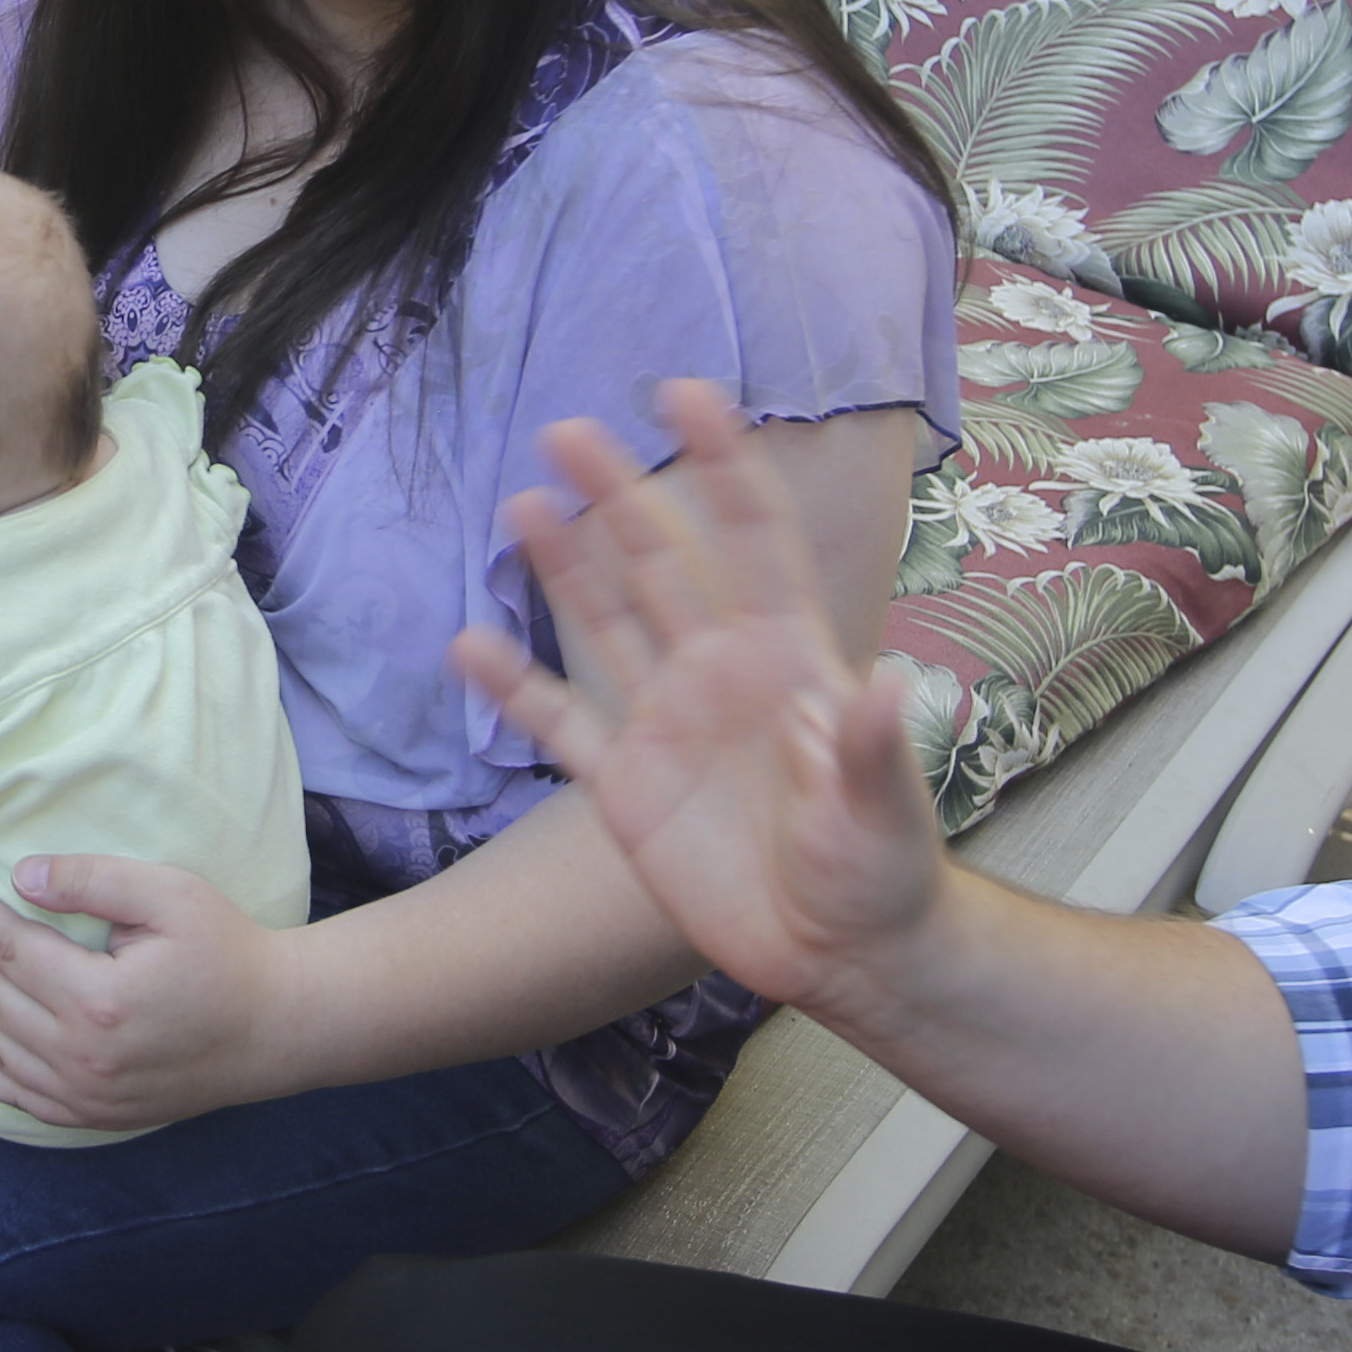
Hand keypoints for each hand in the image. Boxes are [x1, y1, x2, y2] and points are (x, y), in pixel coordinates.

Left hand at [0, 854, 280, 1131]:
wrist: (276, 1029)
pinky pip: (22, 1096)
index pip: (12, 948)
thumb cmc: (229, 951)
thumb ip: (93, 880)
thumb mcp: (169, 895)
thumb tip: (22, 876)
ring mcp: (86, 1093)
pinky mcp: (96, 1115)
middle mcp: (81, 1055)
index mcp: (96, 998)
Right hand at [447, 380, 946, 1025]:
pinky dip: (514, 688)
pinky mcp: (626, 787)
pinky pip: (560, 725)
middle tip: (567, 431)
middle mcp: (719, 671)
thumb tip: (882, 683)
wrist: (838, 955)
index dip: (724, 466)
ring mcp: (667, 724)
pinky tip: (468, 645)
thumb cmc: (881, 871)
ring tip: (520, 506)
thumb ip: (866, 747)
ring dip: (565, 566)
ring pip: (606, 624)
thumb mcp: (883, 809)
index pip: (754, 539)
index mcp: (787, 656)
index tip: (687, 395)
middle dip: (620, 494)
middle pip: (663, 562)